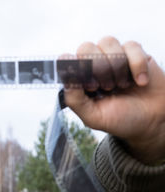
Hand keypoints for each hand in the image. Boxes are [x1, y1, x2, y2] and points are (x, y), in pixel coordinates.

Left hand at [64, 36, 164, 163]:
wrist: (153, 122)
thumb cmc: (120, 119)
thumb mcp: (93, 116)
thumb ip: (74, 98)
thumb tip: (65, 71)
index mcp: (79, 79)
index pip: (66, 59)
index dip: (77, 69)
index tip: (91, 87)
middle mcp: (93, 64)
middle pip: (85, 47)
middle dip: (98, 69)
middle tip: (107, 88)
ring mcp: (113, 57)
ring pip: (107, 42)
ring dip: (116, 66)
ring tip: (123, 85)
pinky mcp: (135, 53)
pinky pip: (131, 46)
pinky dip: (137, 65)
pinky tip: (140, 81)